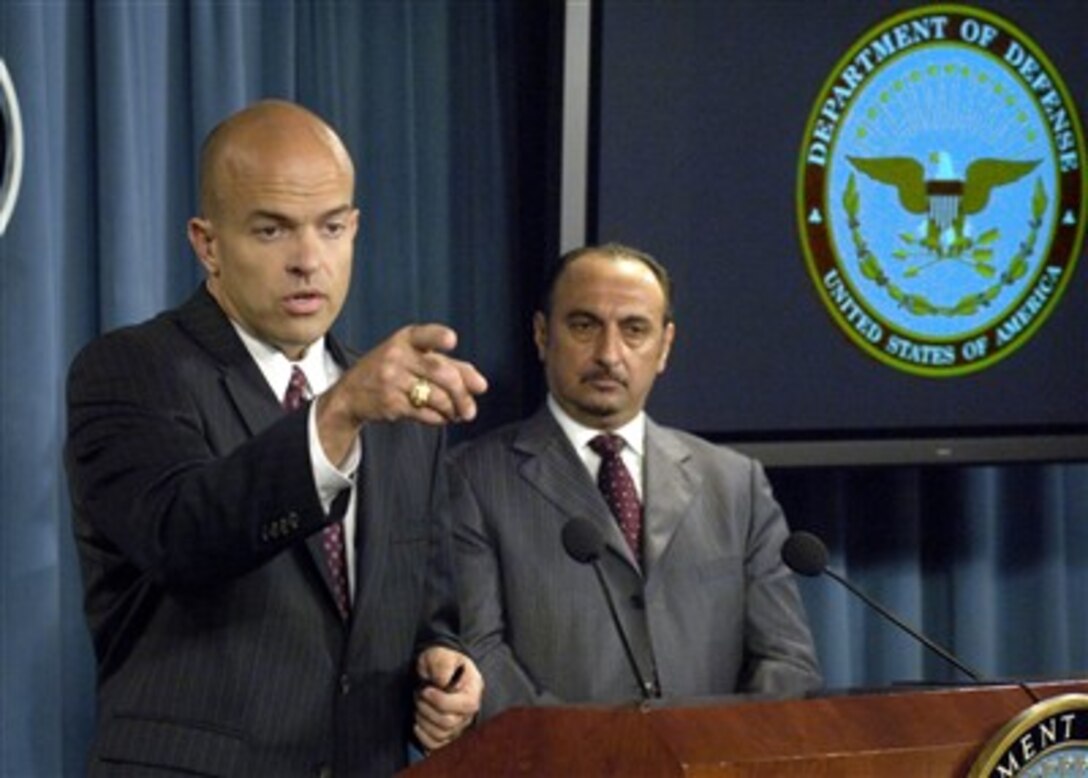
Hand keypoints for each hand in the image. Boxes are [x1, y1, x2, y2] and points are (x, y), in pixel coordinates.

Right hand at [316, 324, 487, 463]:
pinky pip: (425, 413)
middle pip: (442, 373)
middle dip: (463, 394)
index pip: (425, 335)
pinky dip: (439, 418)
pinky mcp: (390, 402)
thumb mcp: (414, 358)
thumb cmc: (393, 371)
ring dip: (453, 410)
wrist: (351, 394)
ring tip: (459, 414)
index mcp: (406, 339)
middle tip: (471, 409)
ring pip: (436, 397)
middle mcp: (397, 356)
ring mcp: (392, 379)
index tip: (452, 341)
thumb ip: (449, 365)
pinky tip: (442, 418)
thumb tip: (481, 385)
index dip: (439, 337)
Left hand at [414, 647, 483, 751]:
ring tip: (418, 706)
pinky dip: (424, 738)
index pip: (463, 706)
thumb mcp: (441, 655)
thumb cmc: (440, 660)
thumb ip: (443, 666)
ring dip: (423, 722)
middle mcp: (468, 711)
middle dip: (427, 710)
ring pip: (441, 735)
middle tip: (418, 696)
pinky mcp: (447, 733)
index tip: (425, 690)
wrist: (436, 667)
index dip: (440, 701)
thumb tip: (442, 684)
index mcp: (473, 690)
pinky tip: (417, 725)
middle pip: (449, 723)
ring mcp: (459, 724)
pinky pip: (437, 746)